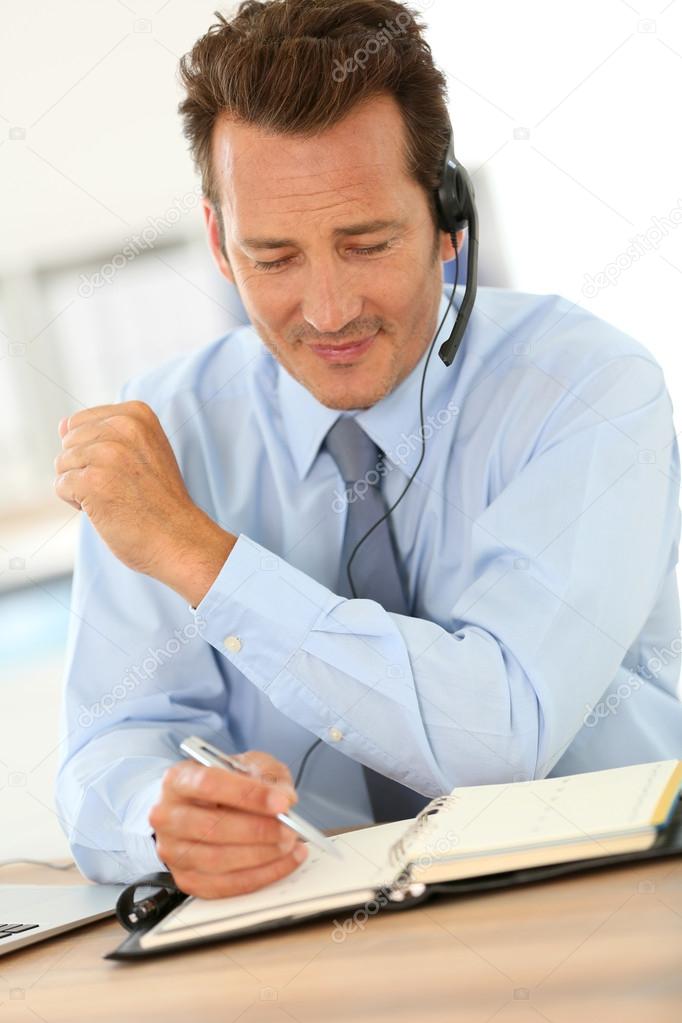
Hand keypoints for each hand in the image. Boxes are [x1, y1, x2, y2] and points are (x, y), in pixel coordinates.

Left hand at [54, 400, 235, 603]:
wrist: (180, 539)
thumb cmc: (159, 500)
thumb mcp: (140, 452)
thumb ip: (102, 434)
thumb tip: (61, 424)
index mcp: (137, 414)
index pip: (81, 421)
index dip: (94, 450)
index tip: (124, 469)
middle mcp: (124, 426)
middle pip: (69, 441)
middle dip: (84, 467)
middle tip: (120, 487)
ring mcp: (108, 453)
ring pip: (62, 463)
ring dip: (80, 487)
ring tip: (115, 498)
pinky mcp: (93, 480)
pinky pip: (61, 486)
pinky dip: (76, 504)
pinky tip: (106, 510)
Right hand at [148, 750, 308, 898]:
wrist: (203, 806)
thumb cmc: (226, 784)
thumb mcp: (249, 765)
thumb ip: (268, 776)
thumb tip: (285, 798)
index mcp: (178, 780)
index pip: (209, 784)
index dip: (248, 795)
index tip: (281, 802)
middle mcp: (168, 816)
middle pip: (211, 827)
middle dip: (258, 830)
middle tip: (289, 829)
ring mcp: (173, 851)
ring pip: (217, 860)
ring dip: (261, 855)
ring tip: (289, 845)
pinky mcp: (186, 879)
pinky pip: (225, 885)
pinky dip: (260, 876)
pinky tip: (282, 863)